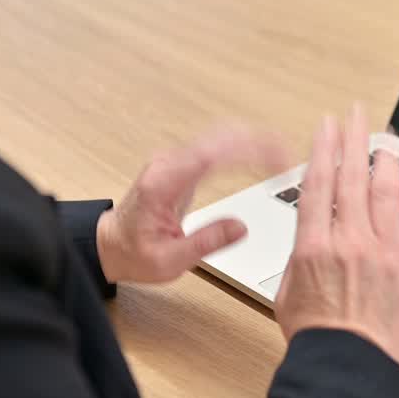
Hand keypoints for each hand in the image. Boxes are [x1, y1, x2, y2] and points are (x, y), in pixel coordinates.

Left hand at [96, 126, 287, 283]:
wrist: (109, 245)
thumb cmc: (134, 254)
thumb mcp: (168, 261)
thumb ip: (205, 243)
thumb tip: (241, 227)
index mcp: (163, 183)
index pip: (211, 154)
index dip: (248, 150)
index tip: (276, 158)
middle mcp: (168, 164)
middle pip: (220, 137)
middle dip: (259, 142)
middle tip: (289, 157)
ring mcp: (175, 160)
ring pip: (220, 136)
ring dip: (253, 140)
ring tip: (283, 154)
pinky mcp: (183, 163)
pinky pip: (216, 144)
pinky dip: (243, 145)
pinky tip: (261, 154)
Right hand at [274, 105, 398, 364]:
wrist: (351, 367)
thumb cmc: (318, 338)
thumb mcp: (289, 289)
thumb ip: (302, 254)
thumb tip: (313, 234)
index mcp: (315, 244)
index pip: (319, 182)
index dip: (323, 148)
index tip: (327, 125)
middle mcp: (351, 240)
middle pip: (352, 175)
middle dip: (354, 138)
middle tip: (356, 113)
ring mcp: (387, 251)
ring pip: (387, 191)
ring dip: (386, 158)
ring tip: (386, 137)